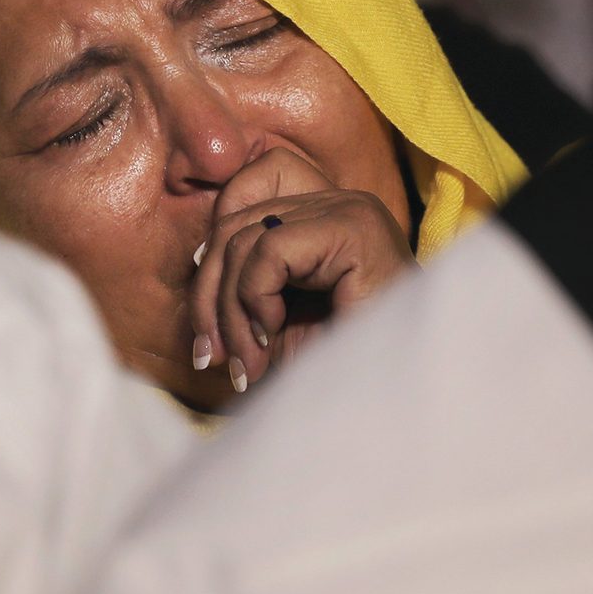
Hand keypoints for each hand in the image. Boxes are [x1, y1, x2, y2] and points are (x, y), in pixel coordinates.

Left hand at [189, 148, 411, 395]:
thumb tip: (194, 265)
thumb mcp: (279, 319)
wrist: (398, 392)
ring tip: (247, 362)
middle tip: (214, 357)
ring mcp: (346, 209)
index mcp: (321, 214)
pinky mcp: (352, 227)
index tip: (212, 323)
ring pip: (243, 239)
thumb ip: (243, 284)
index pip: (241, 203)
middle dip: (210, 298)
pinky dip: (255, 297)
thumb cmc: (343, 363)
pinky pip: (269, 249)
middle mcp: (336, 201)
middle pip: (233, 226)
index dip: (212, 259)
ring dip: (231, 311)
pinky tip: (272, 333)